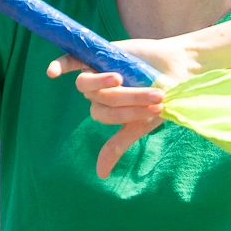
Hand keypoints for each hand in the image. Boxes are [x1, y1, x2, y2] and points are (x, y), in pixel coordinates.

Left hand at [46, 38, 190, 178]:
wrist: (178, 69)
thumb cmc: (162, 98)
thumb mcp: (141, 125)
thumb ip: (117, 145)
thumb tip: (100, 176)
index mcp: (107, 110)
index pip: (105, 115)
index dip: (128, 112)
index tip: (157, 108)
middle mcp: (99, 93)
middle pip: (99, 99)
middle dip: (128, 99)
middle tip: (156, 95)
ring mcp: (96, 72)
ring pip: (86, 83)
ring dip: (102, 83)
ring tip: (120, 78)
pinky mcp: (97, 54)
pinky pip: (71, 60)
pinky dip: (60, 66)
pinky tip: (52, 74)